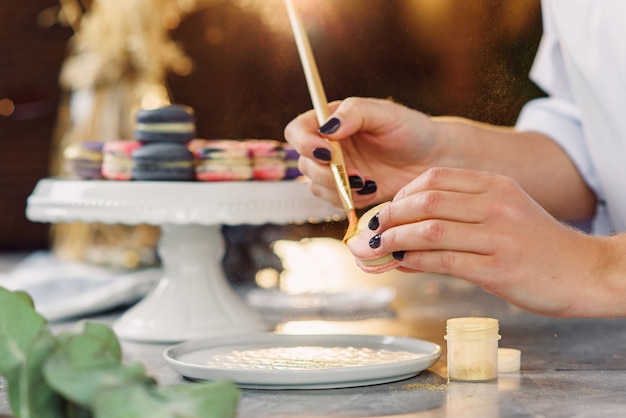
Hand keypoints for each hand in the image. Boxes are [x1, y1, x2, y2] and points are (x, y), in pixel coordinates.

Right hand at [284, 97, 436, 208]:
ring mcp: (336, 171)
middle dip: (325, 172)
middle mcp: (328, 146)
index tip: (327, 151)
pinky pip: (334, 201)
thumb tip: (328, 127)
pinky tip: (372, 190)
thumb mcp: (385, 113)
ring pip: (315, 186)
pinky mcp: (347, 192)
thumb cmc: (410, 129)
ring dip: (337, 187)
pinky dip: (348, 199)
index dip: (304, 143)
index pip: (297, 131)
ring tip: (368, 182)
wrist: (433, 158)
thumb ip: (354, 113)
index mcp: (331, 121)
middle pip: (303, 163)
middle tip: (356, 175)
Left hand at [347, 167, 607, 316]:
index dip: (400, 194)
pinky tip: (398, 265)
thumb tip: (406, 229)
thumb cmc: (538, 245)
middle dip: (389, 216)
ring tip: (374, 250)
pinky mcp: (497, 268)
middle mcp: (495, 204)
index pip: (434, 177)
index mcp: (495, 185)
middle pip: (425, 200)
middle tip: (368, 232)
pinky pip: (442, 260)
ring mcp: (497, 235)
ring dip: (393, 240)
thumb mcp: (504, 212)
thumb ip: (460, 213)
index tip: (384, 211)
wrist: (586, 272)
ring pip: (429, 230)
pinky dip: (412, 262)